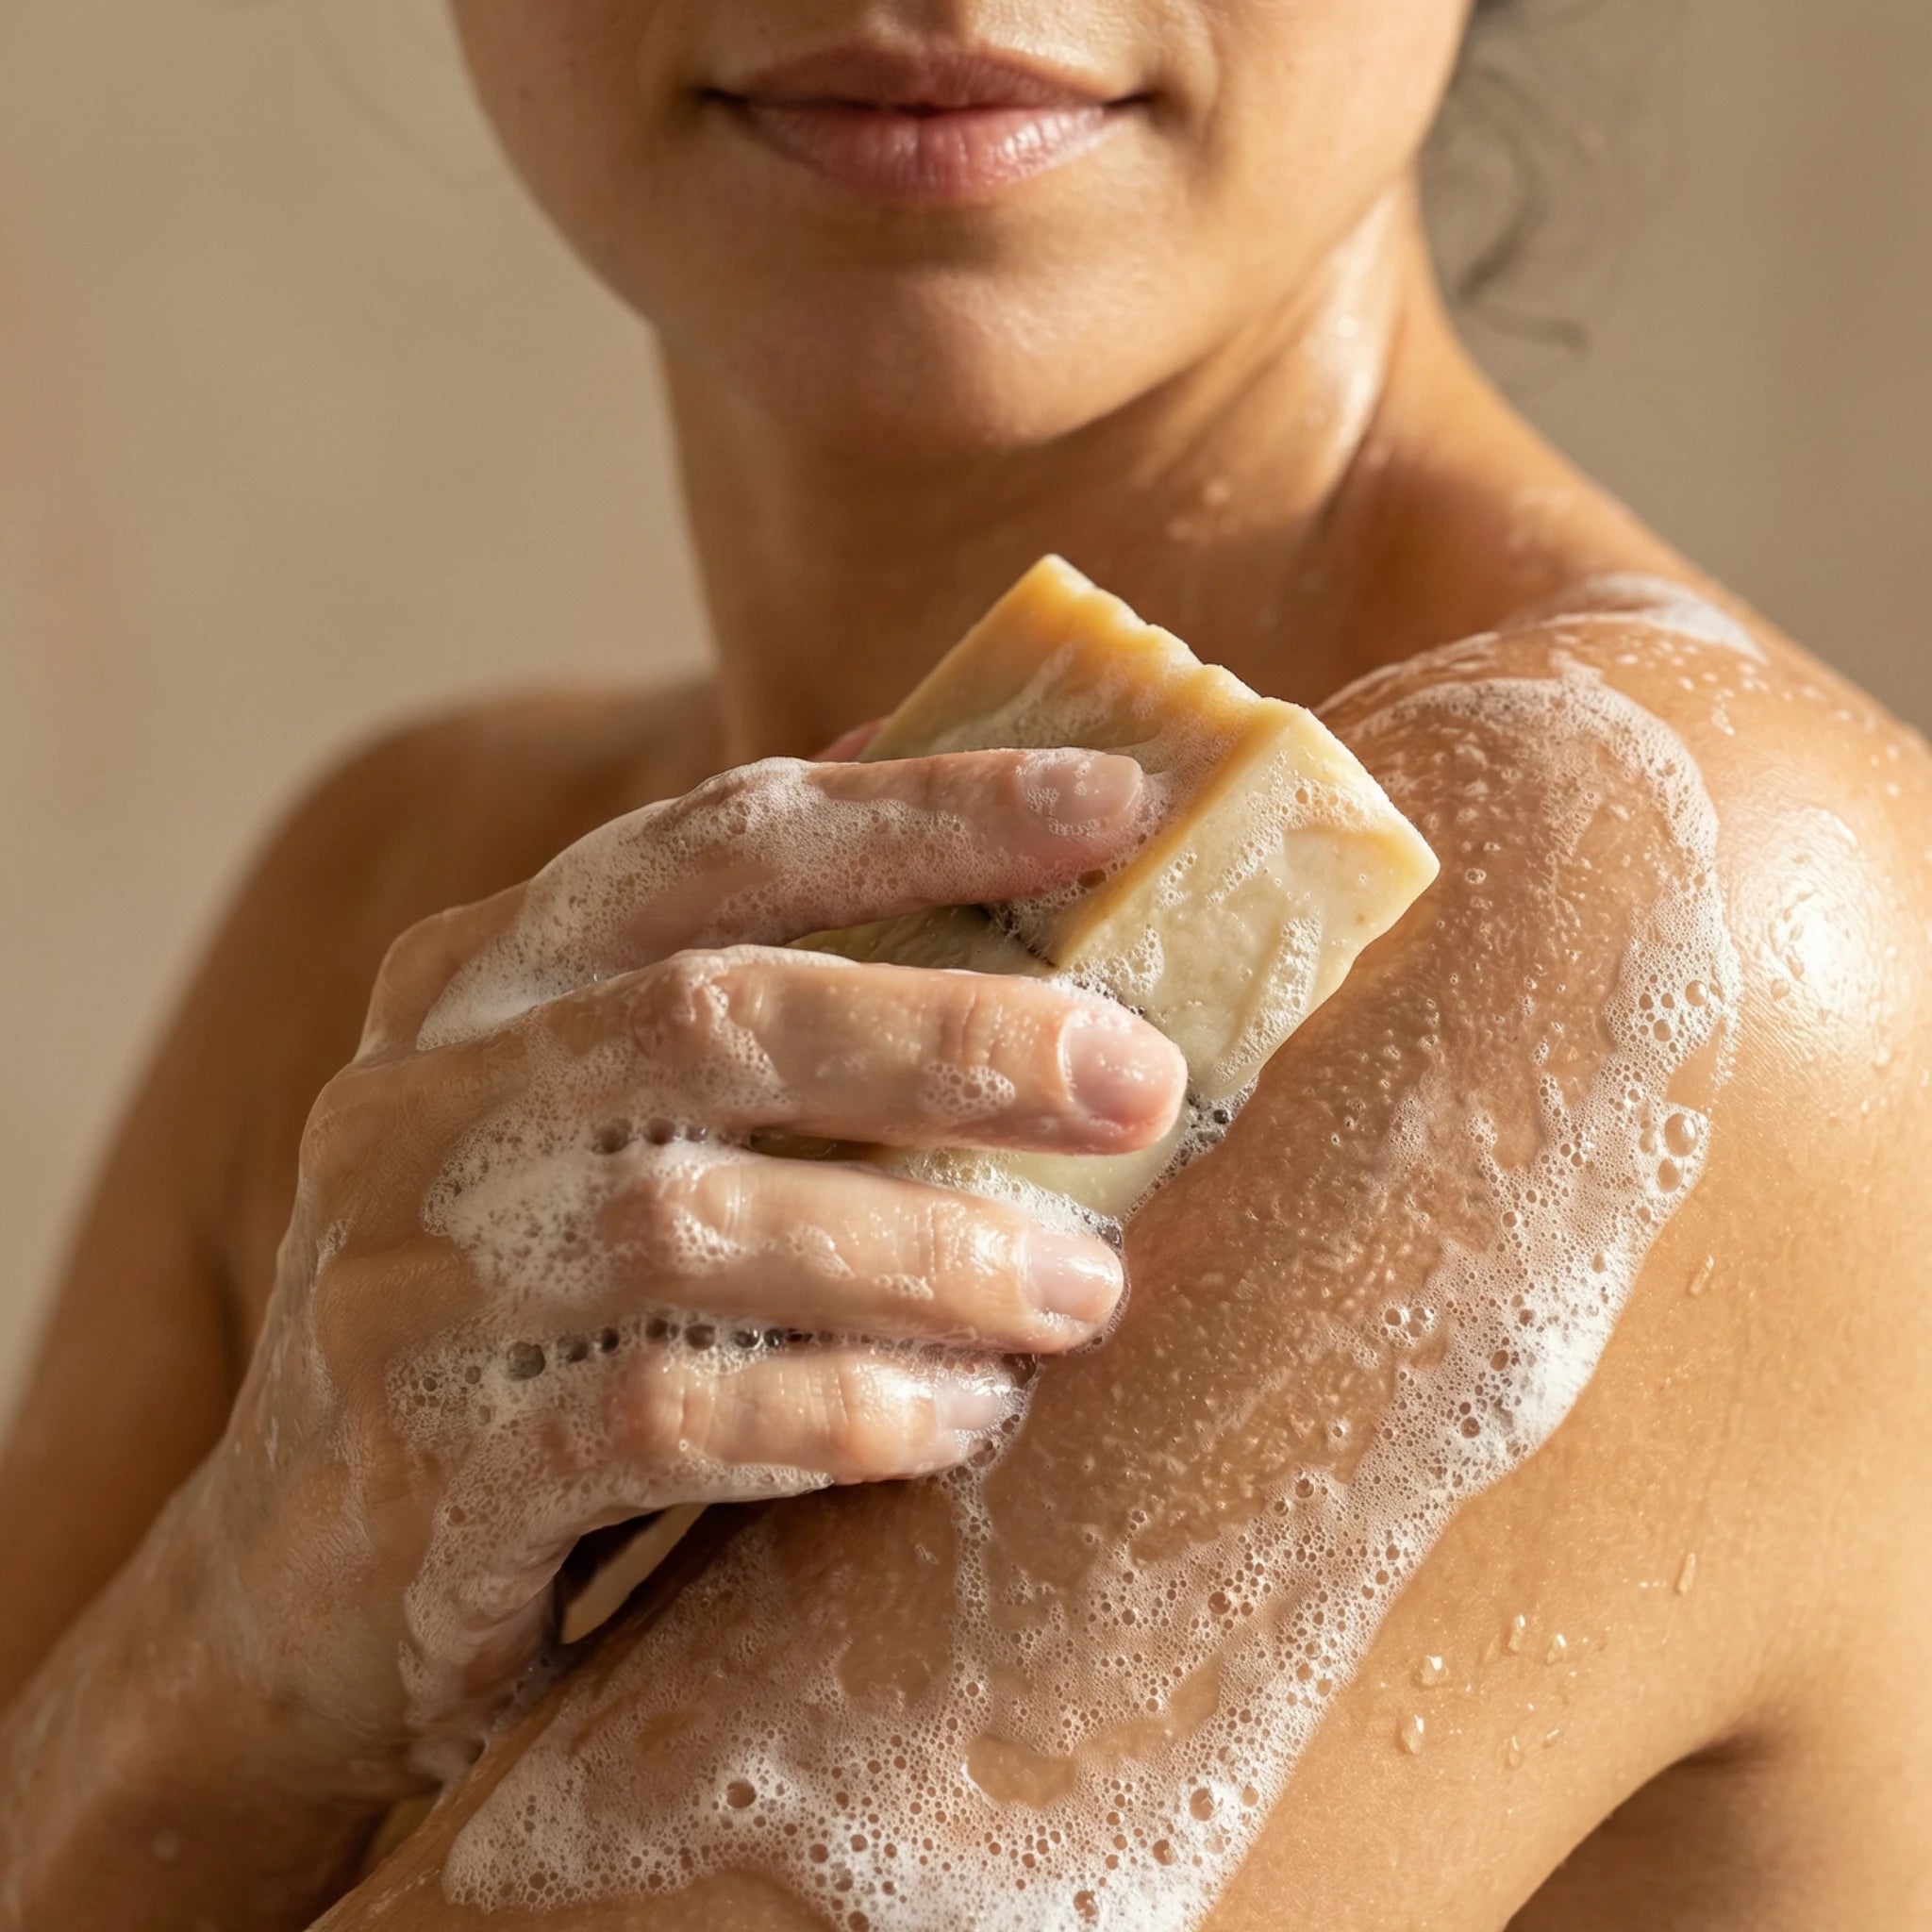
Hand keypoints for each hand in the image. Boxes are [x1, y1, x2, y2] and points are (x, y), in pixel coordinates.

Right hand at [200, 747, 1183, 1784]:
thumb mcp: (581, 1114)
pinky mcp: (427, 1471)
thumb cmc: (515, 1308)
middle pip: (713, 1017)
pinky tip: (965, 1419)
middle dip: (952, 1038)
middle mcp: (426, 1100)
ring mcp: (410, 1283)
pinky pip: (663, 1420)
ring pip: (696, 1226)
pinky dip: (839, 1414)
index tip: (1115, 799)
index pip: (716, 844)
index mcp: (482, 977)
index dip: (923, 813)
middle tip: (1144, 1080)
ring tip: (1089, 1290)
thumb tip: (898, 763)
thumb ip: (719, 971)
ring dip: (926, 1253)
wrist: (292, 1591)